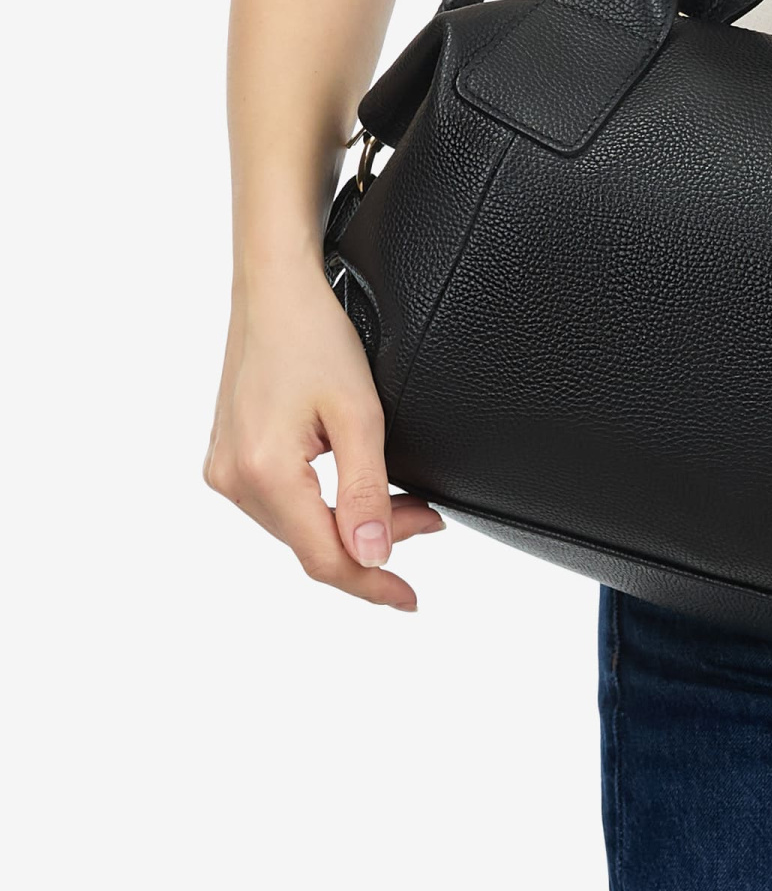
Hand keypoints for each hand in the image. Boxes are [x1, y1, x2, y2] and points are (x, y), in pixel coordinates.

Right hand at [205, 262, 443, 608]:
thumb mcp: (359, 415)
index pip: (324, 558)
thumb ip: (367, 491)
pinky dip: (323, 506)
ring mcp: (225, 468)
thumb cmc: (314, 336)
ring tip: (402, 504)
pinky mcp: (228, 456)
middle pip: (311, 544)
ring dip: (349, 524)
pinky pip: (281, 504)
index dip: (372, 584)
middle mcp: (233, 478)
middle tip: (426, 519)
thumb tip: (374, 555)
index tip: (409, 600)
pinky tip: (357, 492)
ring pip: (297, 527)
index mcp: (263, 472)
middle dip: (373, 544)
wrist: (274, 290)